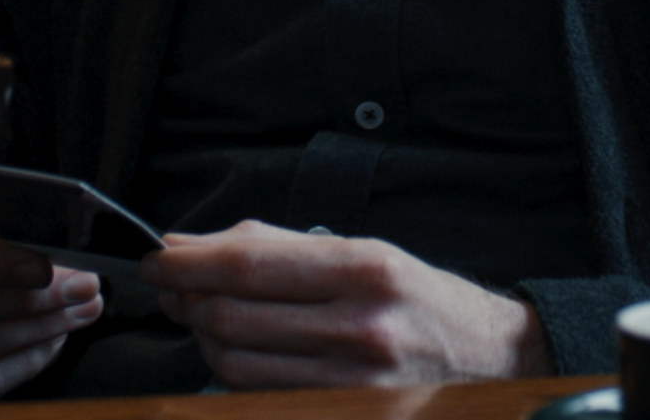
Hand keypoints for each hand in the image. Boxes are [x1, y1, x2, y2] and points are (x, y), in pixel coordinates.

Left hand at [139, 220, 552, 389]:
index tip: (157, 259)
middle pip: (233, 317)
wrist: (491, 359)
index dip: (188, 263)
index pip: (249, 265)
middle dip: (187, 301)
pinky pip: (260, 398)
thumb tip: (189, 246)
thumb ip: (274, 246)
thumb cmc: (418, 300)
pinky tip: (241, 353)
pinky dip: (235, 374)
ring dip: (206, 340)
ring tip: (210, 320)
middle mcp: (362, 328)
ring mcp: (354, 384)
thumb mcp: (361, 251)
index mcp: (367, 269)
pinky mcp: (348, 416)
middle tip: (175, 290)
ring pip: (236, 365)